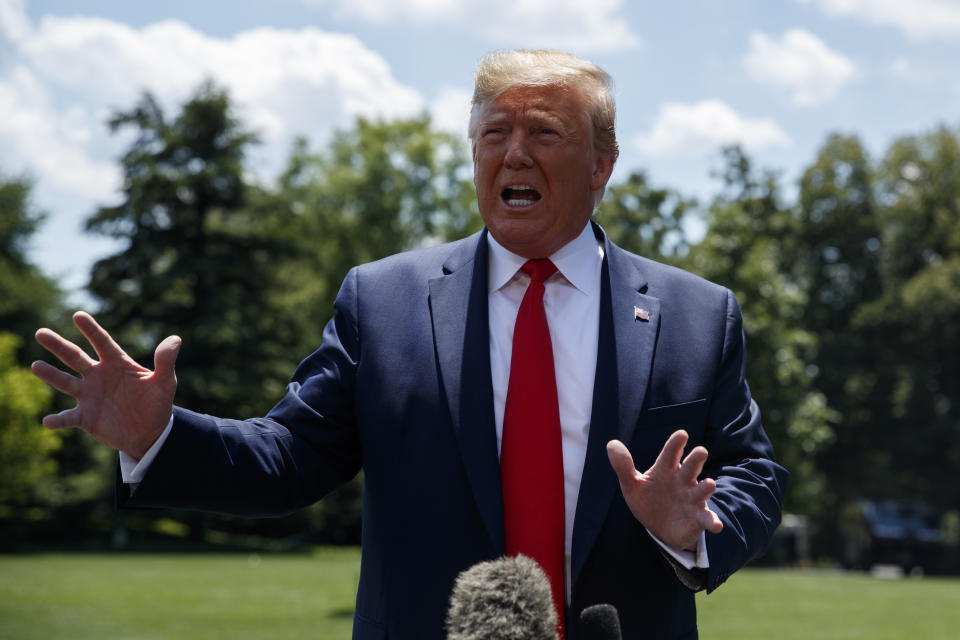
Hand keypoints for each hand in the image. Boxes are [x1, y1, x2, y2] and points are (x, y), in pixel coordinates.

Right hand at [31, 311, 180, 458]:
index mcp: (117, 364)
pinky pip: (68, 418)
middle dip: (58, 345)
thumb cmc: (157, 403)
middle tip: (40, 333)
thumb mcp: (166, 383)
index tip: (78, 315)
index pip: (102, 342)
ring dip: (51, 375)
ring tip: (36, 365)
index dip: (91, 329)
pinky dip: (58, 420)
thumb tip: (176, 339)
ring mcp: (89, 396)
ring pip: (65, 382)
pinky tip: (48, 421)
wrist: (150, 433)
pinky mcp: (86, 417)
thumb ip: (166, 362)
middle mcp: (98, 376)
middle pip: (75, 357)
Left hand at [607, 431, 722, 550]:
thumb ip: (623, 465)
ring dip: (706, 487)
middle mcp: (683, 480)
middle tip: (700, 451)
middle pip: (691, 466)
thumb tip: (611, 444)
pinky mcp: (698, 517)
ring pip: (702, 489)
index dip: (676, 443)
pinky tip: (717, 525)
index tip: (682, 434)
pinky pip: (707, 518)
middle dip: (696, 458)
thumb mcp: (632, 484)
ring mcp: (692, 498)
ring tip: (709, 484)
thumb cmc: (648, 500)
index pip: (671, 453)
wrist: (658, 527)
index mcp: (666, 469)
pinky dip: (712, 520)